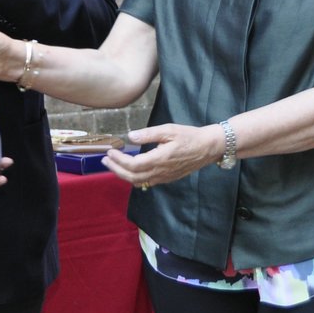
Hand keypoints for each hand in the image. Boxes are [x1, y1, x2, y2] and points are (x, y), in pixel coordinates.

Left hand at [101, 123, 223, 189]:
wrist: (208, 148)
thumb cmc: (189, 136)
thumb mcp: (169, 130)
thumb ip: (148, 134)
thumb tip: (130, 136)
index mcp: (159, 159)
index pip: (132, 165)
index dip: (118, 160)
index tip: (110, 151)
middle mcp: (160, 172)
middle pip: (132, 177)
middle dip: (115, 169)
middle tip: (105, 159)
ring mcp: (164, 177)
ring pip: (138, 182)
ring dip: (123, 175)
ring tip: (113, 165)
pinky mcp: (167, 178)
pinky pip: (147, 183)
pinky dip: (134, 178)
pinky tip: (129, 170)